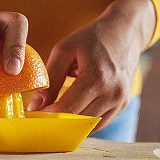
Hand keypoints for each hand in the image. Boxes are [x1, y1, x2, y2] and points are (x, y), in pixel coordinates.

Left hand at [28, 0, 155, 130]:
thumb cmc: (92, 39)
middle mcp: (112, 93)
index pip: (67, 109)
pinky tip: (74, 110)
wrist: (125, 33)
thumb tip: (35, 106)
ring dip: (71, 123)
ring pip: (89, 126)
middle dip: (57, 121)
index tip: (35, 113)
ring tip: (57, 112)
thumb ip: (50, 78)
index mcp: (97, 78)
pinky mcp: (123, 105)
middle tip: (42, 114)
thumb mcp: (65, 50)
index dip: (48, 115)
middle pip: (78, 121)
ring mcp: (120, 101)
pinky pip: (99, 122)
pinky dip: (84, 121)